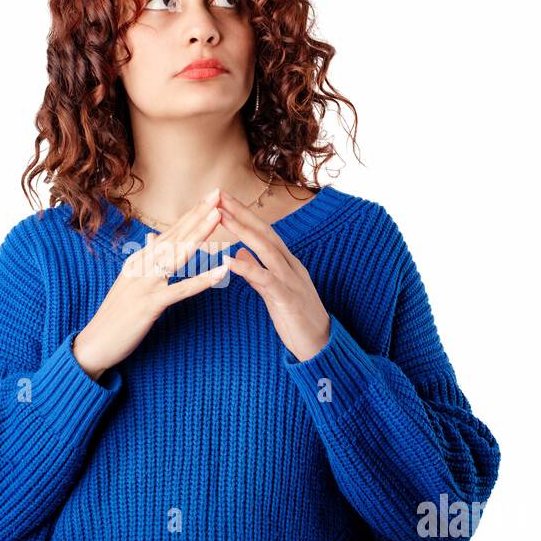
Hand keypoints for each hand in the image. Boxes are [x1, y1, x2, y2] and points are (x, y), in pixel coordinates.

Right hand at [73, 188, 230, 379]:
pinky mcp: (149, 305)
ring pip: (176, 255)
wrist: (95, 343)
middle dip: (197, 214)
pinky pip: (180, 290)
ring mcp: (144, 284)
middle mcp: (140, 266)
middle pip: (174, 236)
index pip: (169, 232)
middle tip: (218, 193)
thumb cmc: (116, 315)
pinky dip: (202, 280)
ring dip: (199, 235)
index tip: (209, 198)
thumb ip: (144, 258)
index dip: (190, 214)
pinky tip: (221, 272)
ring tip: (218, 216)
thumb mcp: (129, 281)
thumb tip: (153, 236)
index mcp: (138, 260)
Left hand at [216, 191, 331, 361]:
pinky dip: (247, 269)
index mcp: (286, 263)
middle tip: (218, 194)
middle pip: (265, 232)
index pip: (263, 232)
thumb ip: (257, 272)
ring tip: (221, 216)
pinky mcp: (288, 299)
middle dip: (241, 212)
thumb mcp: (274, 292)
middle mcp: (290, 265)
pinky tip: (228, 261)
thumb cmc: (297, 319)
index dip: (243, 214)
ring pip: (267, 249)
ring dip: (243, 230)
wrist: (322, 345)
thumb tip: (240, 254)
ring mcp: (291, 280)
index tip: (223, 200)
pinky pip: (265, 280)